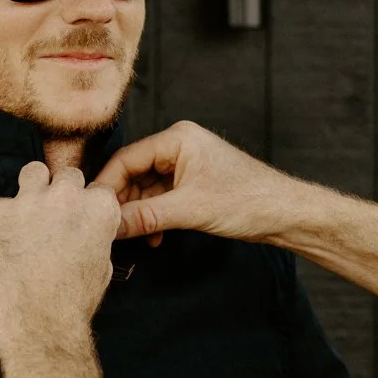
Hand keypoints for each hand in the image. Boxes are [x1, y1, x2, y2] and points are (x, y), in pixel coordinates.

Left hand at [0, 162, 122, 346]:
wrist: (38, 324)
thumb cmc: (72, 302)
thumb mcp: (101, 265)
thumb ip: (95, 235)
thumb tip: (86, 228)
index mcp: (98, 208)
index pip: (97, 188)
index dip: (87, 205)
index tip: (79, 219)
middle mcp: (66, 196)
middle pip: (67, 175)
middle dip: (63, 192)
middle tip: (55, 218)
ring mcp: (30, 201)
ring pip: (33, 172)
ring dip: (34, 188)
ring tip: (30, 213)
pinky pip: (3, 204)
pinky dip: (5, 218)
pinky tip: (7, 241)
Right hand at [90, 121, 301, 243]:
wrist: (285, 214)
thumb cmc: (248, 201)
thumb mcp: (190, 210)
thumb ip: (146, 217)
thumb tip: (109, 226)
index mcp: (178, 139)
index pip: (127, 159)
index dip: (107, 186)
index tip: (92, 211)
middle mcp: (179, 146)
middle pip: (133, 174)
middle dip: (123, 204)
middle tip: (109, 230)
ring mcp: (186, 165)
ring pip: (146, 190)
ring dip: (139, 215)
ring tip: (134, 238)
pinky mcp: (193, 184)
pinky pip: (161, 199)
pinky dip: (154, 218)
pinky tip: (154, 238)